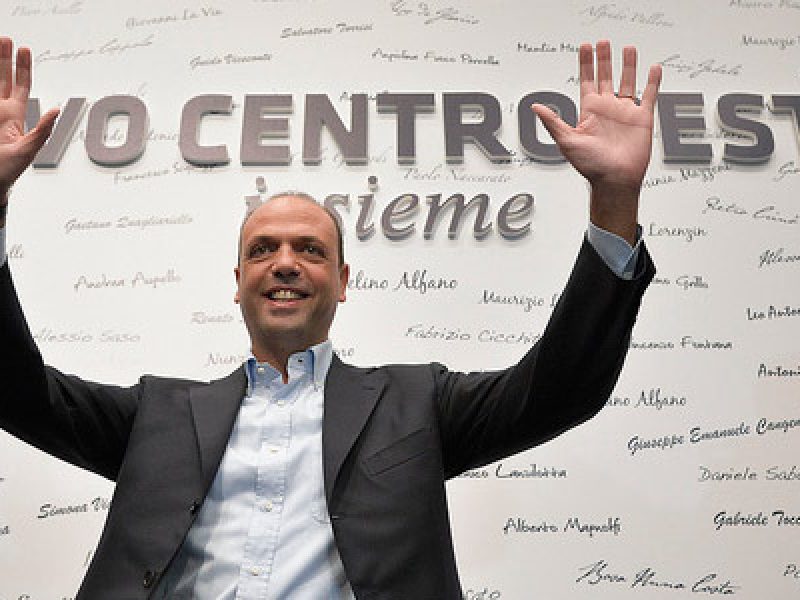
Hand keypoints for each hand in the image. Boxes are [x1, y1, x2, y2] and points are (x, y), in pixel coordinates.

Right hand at [0, 37, 59, 213]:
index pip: (21, 85)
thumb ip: (43, 130)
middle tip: (5, 39)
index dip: (22, 67)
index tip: (23, 49)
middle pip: (1, 77)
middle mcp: (0, 111)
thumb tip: (57, 110)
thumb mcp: (29, 150)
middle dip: (3, 58)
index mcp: (15, 116)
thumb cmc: (9, 171)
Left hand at [533, 40, 661, 243]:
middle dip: (604, 59)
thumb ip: (552, 121)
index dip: (586, 64)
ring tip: (627, 48)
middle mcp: (607, 109)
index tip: (586, 47)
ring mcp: (625, 112)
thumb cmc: (590, 166)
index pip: (586, 81)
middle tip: (603, 42)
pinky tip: (653, 68)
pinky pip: (649, 95)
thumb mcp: (566, 141)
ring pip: (628, 81)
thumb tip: (535, 107)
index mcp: (589, 112)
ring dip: (628, 65)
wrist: (614, 180)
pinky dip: (652, 81)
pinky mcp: (642, 118)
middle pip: (605, 76)